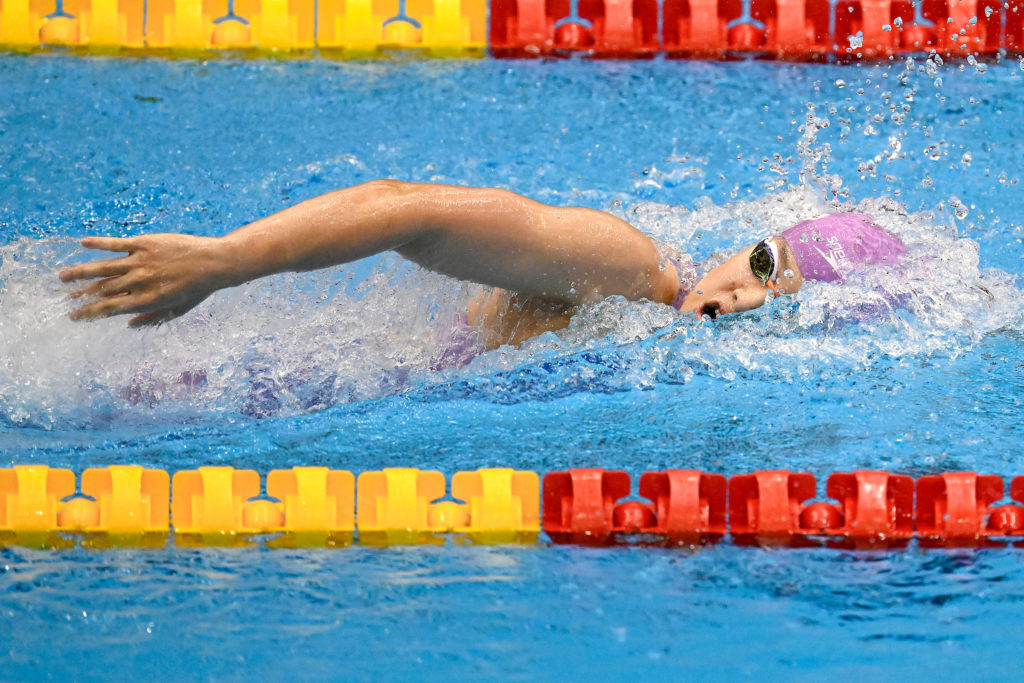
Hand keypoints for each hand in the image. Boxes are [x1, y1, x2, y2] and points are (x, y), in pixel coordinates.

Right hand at [59, 234, 227, 325]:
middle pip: (102, 289)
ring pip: (103, 267)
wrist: (215, 263)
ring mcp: (141, 262)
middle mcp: (140, 282)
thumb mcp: (178, 310)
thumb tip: (129, 326)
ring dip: (80, 272)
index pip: (110, 309)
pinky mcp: (144, 244)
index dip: (89, 313)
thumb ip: (153, 318)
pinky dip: (99, 243)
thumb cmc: (198, 289)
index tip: (74, 316)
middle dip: (81, 295)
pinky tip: (83, 243)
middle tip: (64, 298)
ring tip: (62, 276)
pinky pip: (116, 244)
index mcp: (146, 301)